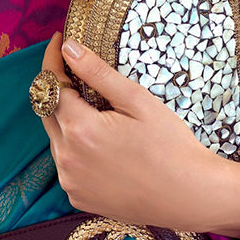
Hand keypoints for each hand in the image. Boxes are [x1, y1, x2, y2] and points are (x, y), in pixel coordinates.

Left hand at [39, 33, 239, 239]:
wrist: (191, 196)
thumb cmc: (171, 146)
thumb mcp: (137, 101)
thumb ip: (97, 73)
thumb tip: (69, 48)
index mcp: (80, 130)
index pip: (51, 86)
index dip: (53, 60)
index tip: (59, 41)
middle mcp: (67, 158)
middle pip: (48, 112)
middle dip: (58, 89)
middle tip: (77, 71)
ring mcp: (71, 182)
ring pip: (57, 139)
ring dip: (67, 120)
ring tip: (97, 111)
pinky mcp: (78, 197)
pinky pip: (67, 164)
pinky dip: (76, 149)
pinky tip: (102, 145)